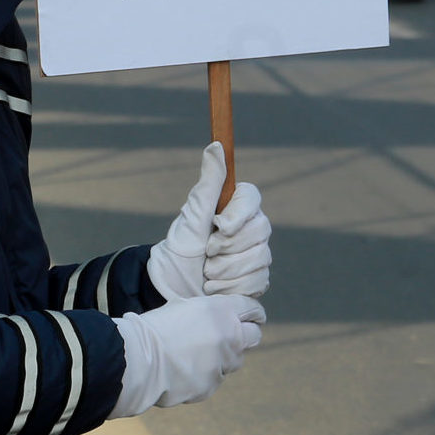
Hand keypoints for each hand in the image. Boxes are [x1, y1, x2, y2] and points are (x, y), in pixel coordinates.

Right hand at [109, 295, 265, 418]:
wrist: (140, 360)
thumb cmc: (154, 327)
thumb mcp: (182, 306)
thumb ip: (207, 313)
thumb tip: (216, 320)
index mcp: (222, 311)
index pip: (253, 309)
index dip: (252, 313)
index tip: (251, 317)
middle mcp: (230, 337)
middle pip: (253, 335)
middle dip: (246, 334)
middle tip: (230, 336)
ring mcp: (223, 364)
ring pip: (233, 360)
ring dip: (222, 357)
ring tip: (195, 354)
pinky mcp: (212, 386)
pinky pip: (214, 379)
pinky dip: (204, 376)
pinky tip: (183, 370)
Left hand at [148, 144, 273, 301]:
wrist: (173, 285)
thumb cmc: (181, 247)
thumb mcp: (193, 214)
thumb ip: (209, 182)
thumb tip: (216, 146)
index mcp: (236, 207)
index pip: (253, 199)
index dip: (238, 215)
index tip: (218, 226)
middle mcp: (252, 228)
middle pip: (260, 232)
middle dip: (228, 248)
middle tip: (207, 253)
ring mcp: (258, 254)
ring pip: (260, 259)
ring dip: (226, 270)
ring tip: (207, 272)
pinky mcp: (257, 279)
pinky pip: (257, 282)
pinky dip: (232, 287)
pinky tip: (216, 287)